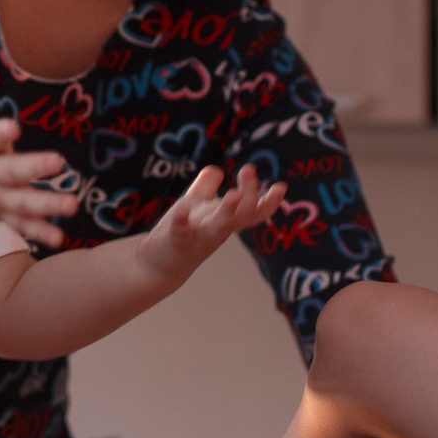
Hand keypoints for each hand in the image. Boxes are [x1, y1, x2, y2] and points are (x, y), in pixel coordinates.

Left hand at [139, 163, 286, 282]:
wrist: (156, 267)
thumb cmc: (182, 235)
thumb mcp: (195, 206)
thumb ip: (205, 188)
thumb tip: (216, 170)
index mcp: (225, 220)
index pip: (253, 212)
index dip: (269, 202)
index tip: (281, 187)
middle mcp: (217, 230)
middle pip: (242, 215)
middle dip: (249, 195)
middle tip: (248, 170)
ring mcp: (198, 238)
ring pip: (219, 226)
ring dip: (227, 211)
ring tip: (234, 194)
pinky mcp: (176, 242)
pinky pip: (181, 232)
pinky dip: (182, 221)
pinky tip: (182, 209)